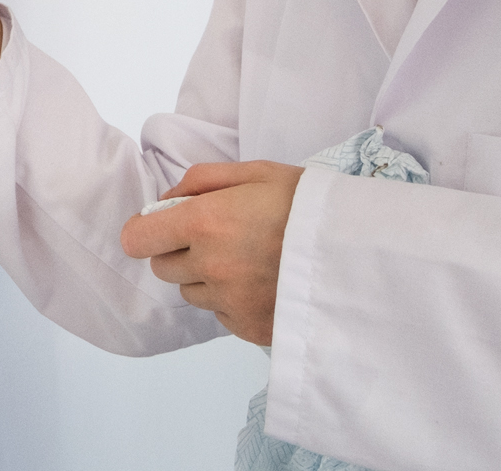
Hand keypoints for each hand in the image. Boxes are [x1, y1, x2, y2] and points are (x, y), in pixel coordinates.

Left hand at [119, 162, 304, 344]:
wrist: (362, 253)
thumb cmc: (309, 205)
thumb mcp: (256, 172)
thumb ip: (202, 181)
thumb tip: (166, 201)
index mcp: (206, 222)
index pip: (138, 239)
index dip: (147, 231)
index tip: (164, 226)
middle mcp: (211, 266)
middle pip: (163, 268)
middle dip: (179, 252)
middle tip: (218, 238)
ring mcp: (230, 302)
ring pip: (191, 293)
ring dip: (206, 278)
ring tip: (248, 261)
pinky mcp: (249, 328)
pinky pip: (220, 315)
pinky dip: (232, 301)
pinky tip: (262, 283)